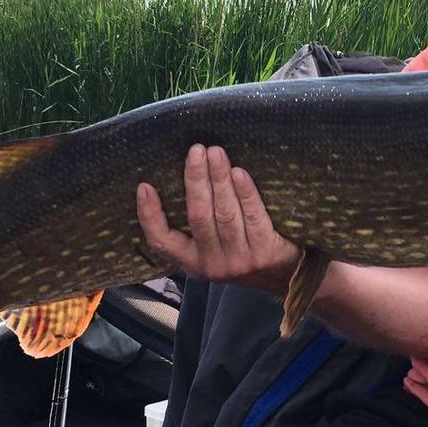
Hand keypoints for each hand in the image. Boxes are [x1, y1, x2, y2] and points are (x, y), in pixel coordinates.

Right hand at [136, 144, 300, 291]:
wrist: (282, 276)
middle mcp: (212, 264)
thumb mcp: (211, 247)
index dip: (149, 214)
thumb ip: (196, 223)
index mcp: (191, 262)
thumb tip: (185, 175)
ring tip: (216, 153)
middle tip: (196, 151)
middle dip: (195, 180)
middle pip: (198, 216)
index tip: (145, 186)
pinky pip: (253, 216)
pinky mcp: (264, 253)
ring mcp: (239, 261)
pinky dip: (245, 192)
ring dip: (219, 179)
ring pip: (225, 213)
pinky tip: (239, 173)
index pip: (161, 240)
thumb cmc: (241, 250)